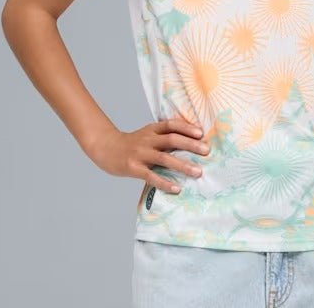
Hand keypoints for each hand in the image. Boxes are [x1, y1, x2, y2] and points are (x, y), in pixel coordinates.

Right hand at [87, 119, 209, 193]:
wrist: (106, 148)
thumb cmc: (132, 144)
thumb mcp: (147, 134)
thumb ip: (163, 137)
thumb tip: (190, 143)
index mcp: (152, 129)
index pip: (171, 125)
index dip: (186, 127)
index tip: (201, 133)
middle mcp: (147, 139)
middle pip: (172, 139)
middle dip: (190, 145)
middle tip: (206, 151)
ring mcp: (140, 154)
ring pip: (165, 158)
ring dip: (183, 165)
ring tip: (198, 172)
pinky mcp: (133, 168)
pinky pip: (152, 176)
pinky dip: (165, 182)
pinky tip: (177, 188)